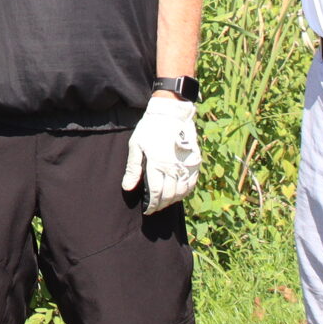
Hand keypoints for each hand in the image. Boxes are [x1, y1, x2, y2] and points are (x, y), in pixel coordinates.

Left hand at [121, 91, 201, 213]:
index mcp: (157, 164)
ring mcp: (186, 165)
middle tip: (155, 208)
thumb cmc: (150, 129)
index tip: (147, 210)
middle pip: (169, 195)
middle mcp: (174, 167)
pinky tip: (178, 193)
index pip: (156, 193)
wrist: (172, 113)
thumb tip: (127, 188)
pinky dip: (185, 192)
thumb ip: (133, 168)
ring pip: (182, 192)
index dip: (151, 204)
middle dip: (161, 205)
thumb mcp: (136, 145)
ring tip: (165, 202)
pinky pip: (192, 183)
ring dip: (173, 200)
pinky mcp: (195, 162)